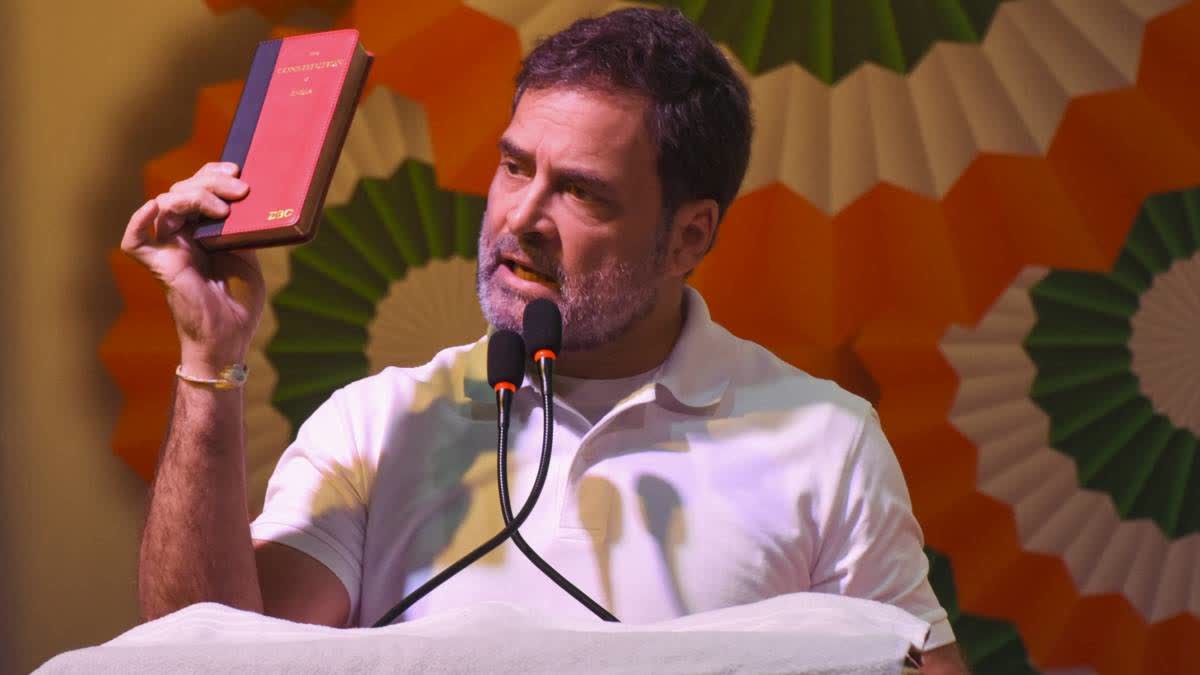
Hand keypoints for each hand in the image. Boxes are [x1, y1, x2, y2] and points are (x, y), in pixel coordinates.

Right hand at [121, 162, 265, 376]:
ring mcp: (168, 248)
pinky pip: (135, 239)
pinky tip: (158, 207)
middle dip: (212, 182)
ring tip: (224, 208)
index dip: (212, 173)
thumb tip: (250, 197)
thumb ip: (242, 229)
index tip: (237, 169)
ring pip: (167, 203)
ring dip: (195, 196)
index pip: (198, 188)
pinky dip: (140, 219)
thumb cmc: (239, 303)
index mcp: (203, 230)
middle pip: (184, 189)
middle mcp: (182, 235)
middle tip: (241, 188)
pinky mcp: (158, 265)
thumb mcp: (248, 256)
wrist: (229, 338)